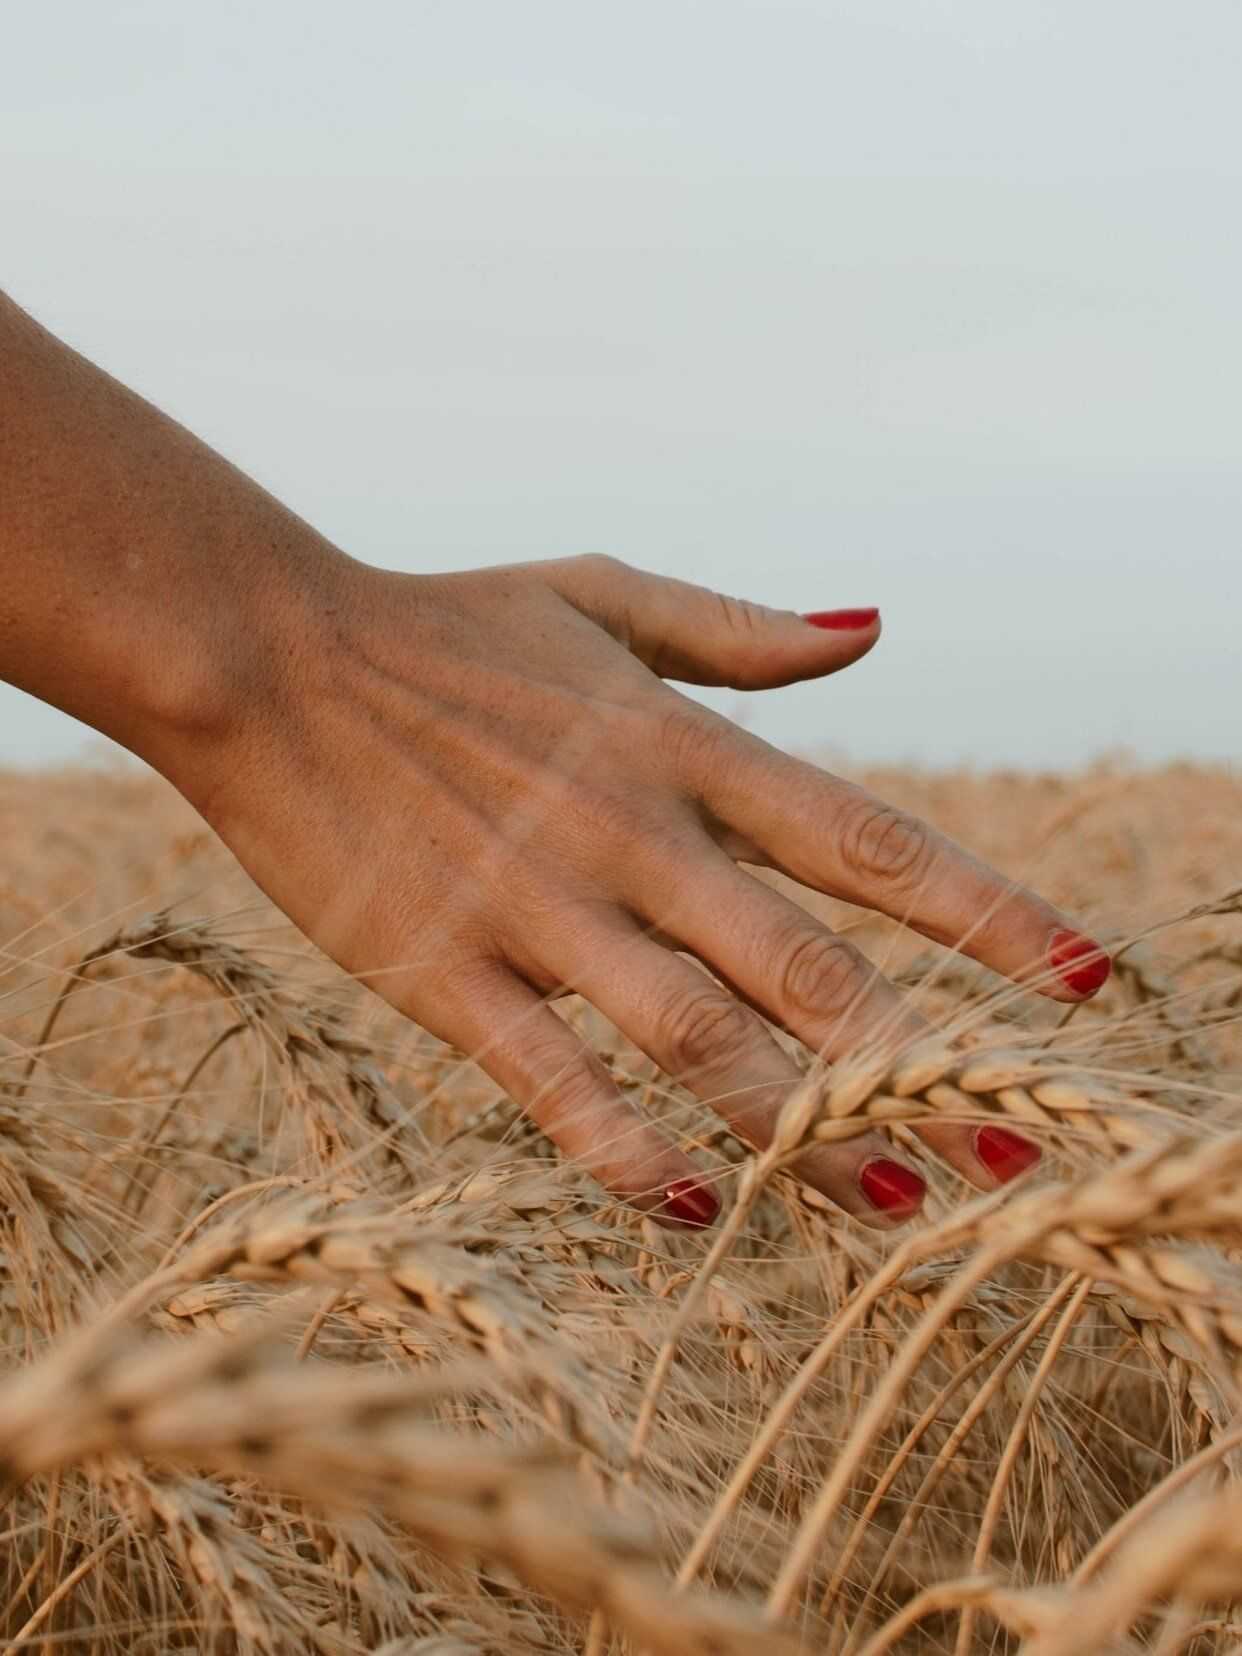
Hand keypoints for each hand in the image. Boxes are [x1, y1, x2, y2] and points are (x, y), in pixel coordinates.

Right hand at [172, 553, 1108, 1227]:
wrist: (267, 655)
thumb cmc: (444, 624)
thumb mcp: (601, 595)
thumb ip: (743, 630)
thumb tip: (875, 629)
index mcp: (681, 745)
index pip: (868, 841)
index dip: (987, 914)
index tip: (1086, 979)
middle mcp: (631, 833)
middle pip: (808, 966)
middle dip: (922, 1061)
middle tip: (1021, 1145)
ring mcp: (536, 907)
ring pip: (696, 1039)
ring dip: (801, 1130)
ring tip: (897, 1205)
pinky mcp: (443, 969)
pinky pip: (551, 1080)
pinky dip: (624, 1145)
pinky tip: (695, 1204)